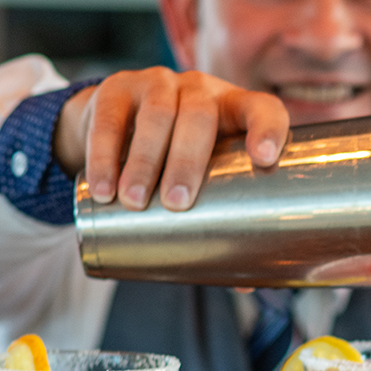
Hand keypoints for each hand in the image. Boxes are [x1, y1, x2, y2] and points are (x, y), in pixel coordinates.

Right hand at [53, 68, 290, 210]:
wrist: (114, 119)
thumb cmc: (176, 157)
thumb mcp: (201, 174)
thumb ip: (221, 219)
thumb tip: (248, 284)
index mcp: (234, 110)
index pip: (262, 108)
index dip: (268, 128)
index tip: (265, 158)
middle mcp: (199, 90)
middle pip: (200, 115)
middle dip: (189, 160)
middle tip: (178, 203)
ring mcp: (157, 85)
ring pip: (157, 115)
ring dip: (146, 160)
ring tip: (135, 201)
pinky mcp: (115, 90)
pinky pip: (109, 120)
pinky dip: (104, 155)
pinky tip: (102, 188)